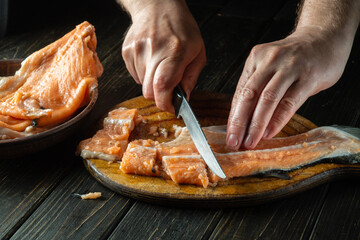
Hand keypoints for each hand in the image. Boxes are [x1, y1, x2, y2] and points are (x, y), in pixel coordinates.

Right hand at [121, 0, 205, 111]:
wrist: (157, 6)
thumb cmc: (181, 28)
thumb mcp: (198, 52)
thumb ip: (191, 77)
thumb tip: (184, 98)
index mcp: (175, 51)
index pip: (162, 85)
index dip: (165, 103)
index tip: (172, 108)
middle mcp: (153, 50)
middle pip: (148, 91)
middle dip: (159, 97)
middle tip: (169, 90)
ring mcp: (137, 51)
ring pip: (142, 84)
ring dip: (152, 83)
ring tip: (161, 65)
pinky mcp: (127, 52)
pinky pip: (135, 75)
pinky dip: (144, 74)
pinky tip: (151, 60)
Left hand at [226, 27, 351, 149]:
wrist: (324, 37)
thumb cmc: (295, 58)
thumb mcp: (271, 67)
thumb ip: (258, 88)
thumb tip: (244, 119)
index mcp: (256, 59)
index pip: (240, 92)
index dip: (233, 116)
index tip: (229, 134)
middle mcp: (270, 60)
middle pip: (249, 95)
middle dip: (239, 122)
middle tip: (234, 141)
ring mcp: (290, 67)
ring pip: (268, 99)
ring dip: (256, 124)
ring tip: (251, 141)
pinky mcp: (308, 76)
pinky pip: (289, 101)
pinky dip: (278, 120)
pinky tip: (270, 132)